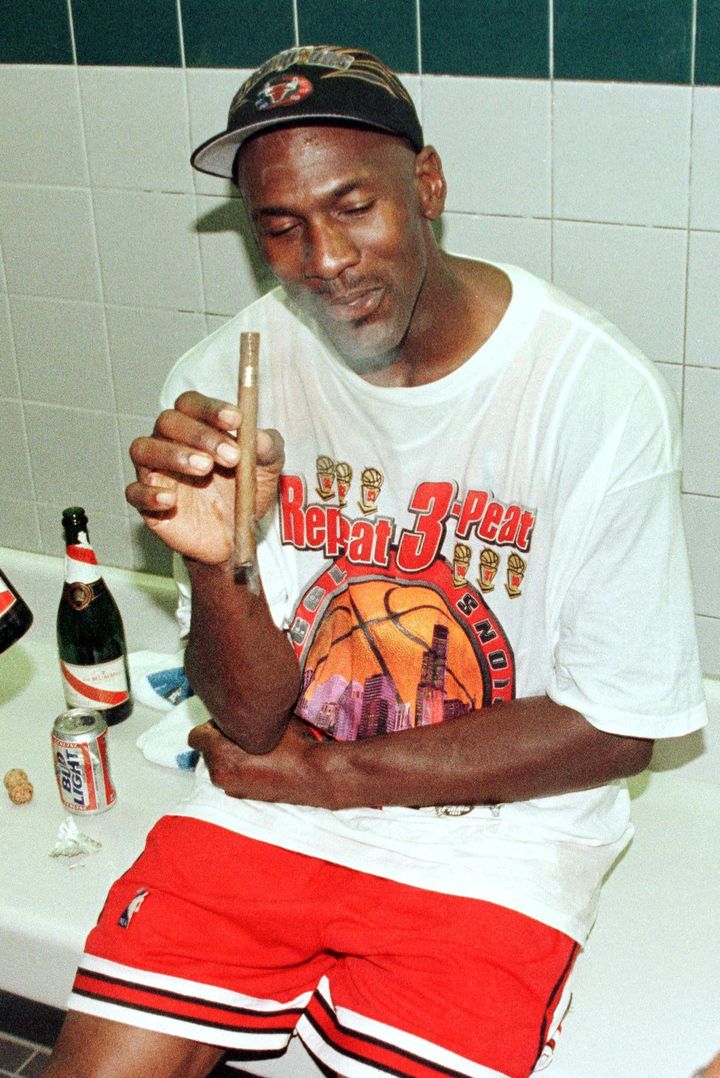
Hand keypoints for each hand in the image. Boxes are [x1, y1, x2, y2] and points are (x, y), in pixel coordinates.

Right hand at [126, 391, 283, 563]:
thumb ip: (268, 448)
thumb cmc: (244, 490)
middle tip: (231, 455)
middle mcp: (169, 442)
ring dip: (173, 454)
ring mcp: (155, 472)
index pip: (191, 404)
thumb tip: (261, 436)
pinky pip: (134, 492)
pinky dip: (148, 493)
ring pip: (144, 449)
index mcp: (196, 426)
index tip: (236, 420)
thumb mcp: (267, 468)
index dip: (211, 408)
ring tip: (204, 468)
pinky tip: (171, 499)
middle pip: (168, 422)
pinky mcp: (148, 504)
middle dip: (200, 435)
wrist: (236, 535)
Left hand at [188, 718, 327, 802]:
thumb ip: (244, 712)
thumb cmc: (292, 744)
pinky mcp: (243, 796)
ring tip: (254, 747)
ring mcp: (231, 788)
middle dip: (221, 740)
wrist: (314, 775)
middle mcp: (220, 774)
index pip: (196, 736)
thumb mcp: (267, 719)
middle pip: (208, 750)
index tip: (228, 721)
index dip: (212, 725)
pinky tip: (261, 761)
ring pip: (220, 763)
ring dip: (230, 755)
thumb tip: (235, 703)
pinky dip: (240, 768)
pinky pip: (233, 775)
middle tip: (244, 732)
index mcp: (220, 755)